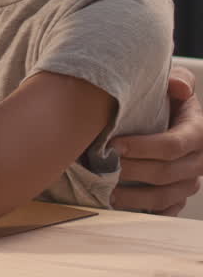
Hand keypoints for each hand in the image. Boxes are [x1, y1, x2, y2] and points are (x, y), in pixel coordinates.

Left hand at [110, 65, 202, 214]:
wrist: (166, 120)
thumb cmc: (166, 101)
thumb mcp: (174, 85)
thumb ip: (177, 80)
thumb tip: (178, 86)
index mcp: (198, 134)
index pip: (173, 145)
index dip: (143, 147)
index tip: (113, 145)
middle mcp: (198, 162)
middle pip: (165, 173)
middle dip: (131, 170)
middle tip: (100, 167)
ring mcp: (188, 183)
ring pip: (163, 197)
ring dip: (132, 197)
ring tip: (104, 191)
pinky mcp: (177, 198)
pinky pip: (163, 212)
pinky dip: (141, 212)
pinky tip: (118, 208)